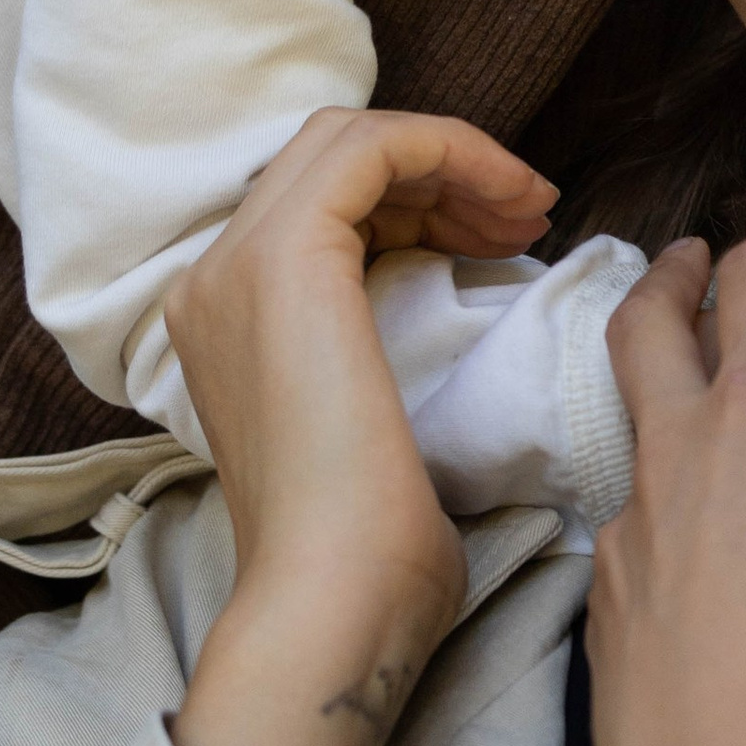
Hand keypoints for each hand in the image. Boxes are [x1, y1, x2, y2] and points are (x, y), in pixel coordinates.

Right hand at [167, 109, 548, 745]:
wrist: (334, 604)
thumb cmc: (371, 558)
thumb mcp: (375, 440)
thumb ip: (380, 373)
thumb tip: (457, 353)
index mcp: (226, 322)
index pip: (318, 206)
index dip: (419, 200)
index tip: (506, 238)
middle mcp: (214, 281)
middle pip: (330, 159)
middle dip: (440, 171)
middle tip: (527, 217)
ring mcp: (238, 265)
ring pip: (350, 141)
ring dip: (454, 160)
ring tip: (531, 212)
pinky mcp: (288, 257)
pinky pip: (374, 147)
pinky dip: (452, 152)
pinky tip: (512, 204)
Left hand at [591, 223, 745, 745]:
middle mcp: (675, 457)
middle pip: (645, 331)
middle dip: (671, 279)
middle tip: (691, 260)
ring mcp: (631, 539)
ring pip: (634, 446)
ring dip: (666, 413)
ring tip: (705, 424)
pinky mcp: (611, 619)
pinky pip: (633, 546)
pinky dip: (666, 524)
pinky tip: (704, 566)